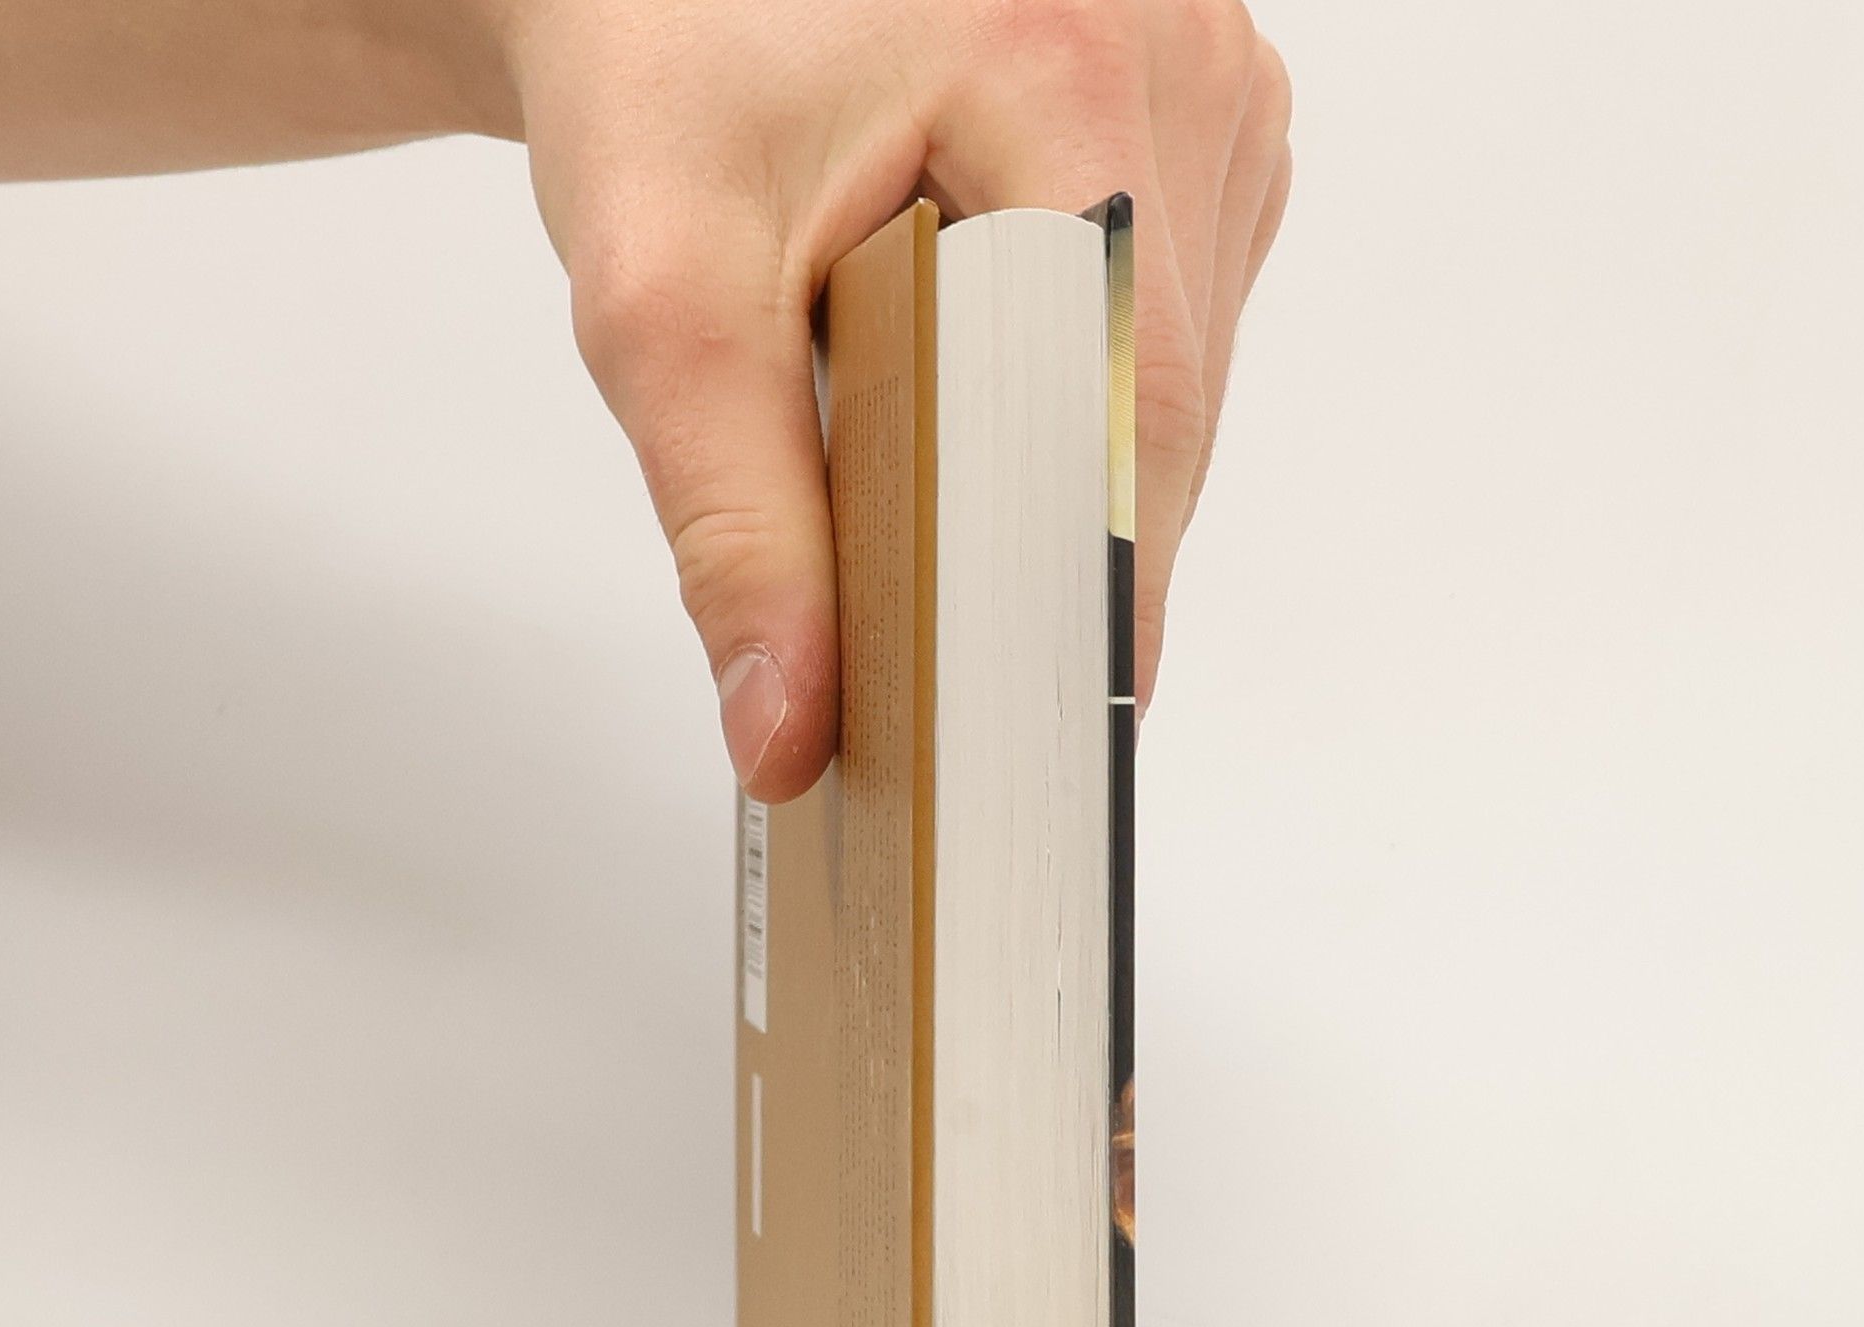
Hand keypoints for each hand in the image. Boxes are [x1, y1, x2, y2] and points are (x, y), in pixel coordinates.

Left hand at [487, 0, 1290, 797]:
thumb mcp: (664, 301)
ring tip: (953, 463)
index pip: (1130, 398)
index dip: (1092, 580)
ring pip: (1181, 370)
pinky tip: (998, 370)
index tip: (1039, 715)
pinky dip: (1087, 386)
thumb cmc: (658, 66)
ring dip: (1073, 461)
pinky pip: (1179, 313)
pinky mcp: (1195, 110)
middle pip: (1164, 400)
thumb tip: (789, 724)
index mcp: (1063, 63)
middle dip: (1059, 535)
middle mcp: (1173, 54)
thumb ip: (731, 527)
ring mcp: (1205, 76)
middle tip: (954, 638)